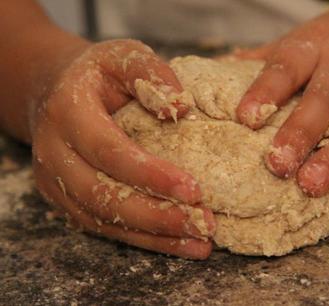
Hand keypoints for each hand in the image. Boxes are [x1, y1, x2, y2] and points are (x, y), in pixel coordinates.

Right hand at [31, 39, 214, 258]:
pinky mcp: (67, 200)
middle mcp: (54, 153)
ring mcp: (56, 182)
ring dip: (155, 236)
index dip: (150, 174)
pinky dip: (143, 238)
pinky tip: (178, 243)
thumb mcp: (124, 57)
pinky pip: (105, 227)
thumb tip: (180, 108)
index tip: (194, 190)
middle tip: (203, 224)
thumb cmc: (99, 74)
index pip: (110, 151)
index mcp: (68, 113)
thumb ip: (151, 73)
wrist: (57, 92)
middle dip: (157, 216)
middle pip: (104, 196)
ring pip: (105, 219)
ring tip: (200, 242)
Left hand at [236, 0, 328, 198]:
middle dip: (299, 133)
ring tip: (311, 185)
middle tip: (276, 164)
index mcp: (316, 48)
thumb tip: (216, 70)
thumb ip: (266, 59)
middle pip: (323, 101)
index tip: (245, 118)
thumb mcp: (306, 38)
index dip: (266, 92)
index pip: (286, 68)